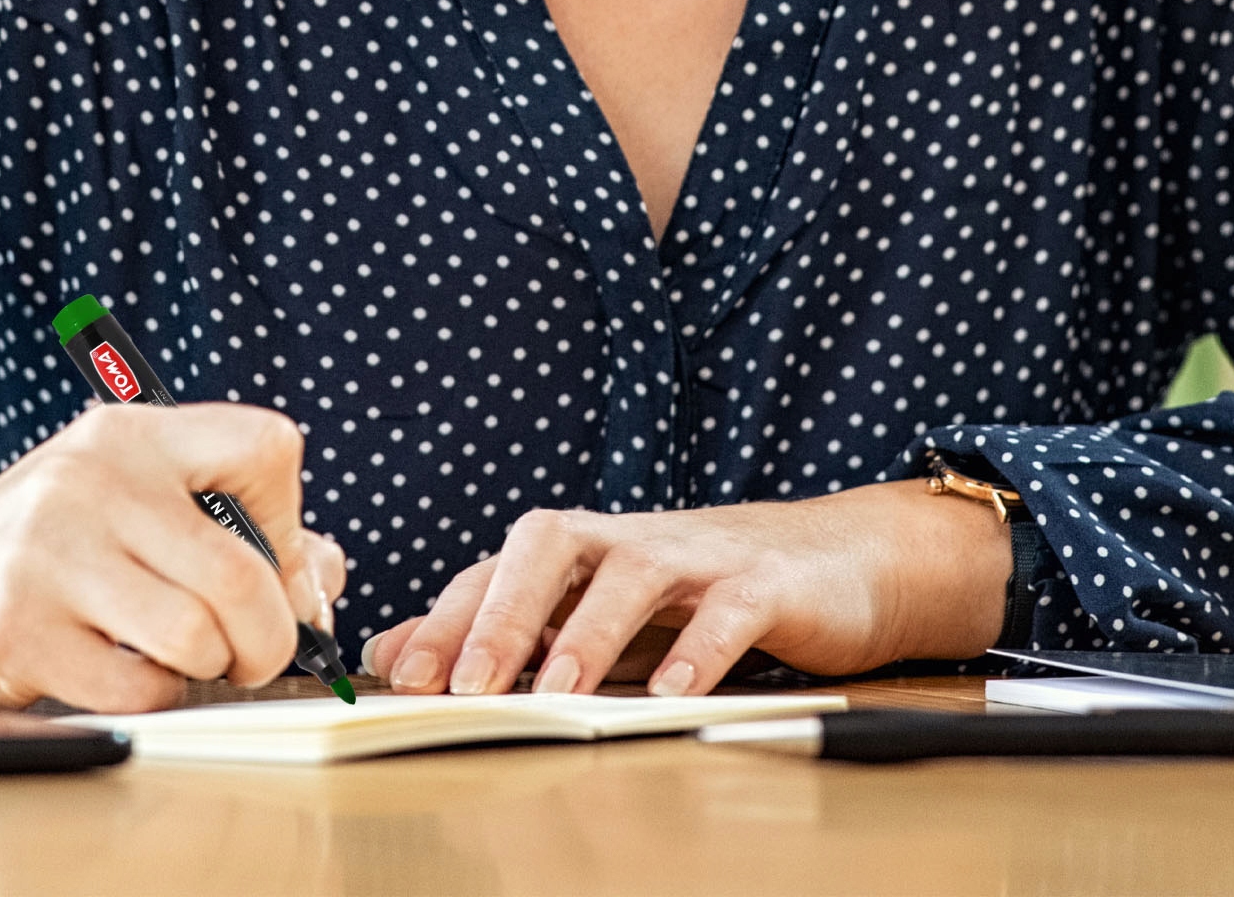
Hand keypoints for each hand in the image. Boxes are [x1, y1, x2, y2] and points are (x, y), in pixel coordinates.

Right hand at [0, 402, 348, 711]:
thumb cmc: (43, 547)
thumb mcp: (129, 504)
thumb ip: (232, 528)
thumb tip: (325, 579)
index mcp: (133, 433)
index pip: (268, 446)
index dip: (295, 524)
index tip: (282, 567)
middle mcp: (95, 478)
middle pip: (243, 571)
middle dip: (271, 635)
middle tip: (256, 655)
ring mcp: (52, 552)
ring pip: (196, 635)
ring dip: (209, 669)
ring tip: (182, 660)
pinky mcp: (18, 630)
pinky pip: (136, 686)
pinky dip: (151, 696)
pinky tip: (122, 673)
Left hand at [361, 483, 1007, 697]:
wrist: (839, 559)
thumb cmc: (705, 593)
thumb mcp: (604, 614)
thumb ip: (512, 633)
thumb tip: (393, 652)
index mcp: (588, 548)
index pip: (500, 566)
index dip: (447, 615)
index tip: (400, 678)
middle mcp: (634, 537)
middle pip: (551, 542)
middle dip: (502, 611)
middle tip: (465, 685)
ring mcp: (701, 553)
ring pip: (633, 570)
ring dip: (587, 633)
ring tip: (554, 695)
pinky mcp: (767, 581)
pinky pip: (728, 607)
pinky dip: (697, 650)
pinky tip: (671, 697)